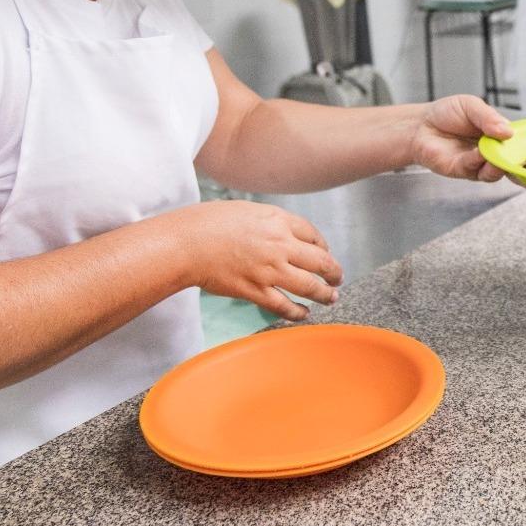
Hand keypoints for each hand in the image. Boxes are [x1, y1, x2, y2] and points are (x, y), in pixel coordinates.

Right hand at [165, 200, 343, 320]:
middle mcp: (280, 245)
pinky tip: (304, 314)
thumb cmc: (209, 223)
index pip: (313, 235)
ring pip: (309, 286)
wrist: (187, 243)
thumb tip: (282, 233)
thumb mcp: (246, 210)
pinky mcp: (255, 291)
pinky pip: (284, 305)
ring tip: (331, 297)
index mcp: (278, 221)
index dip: (324, 247)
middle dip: (333, 272)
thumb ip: (269, 221)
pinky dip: (298, 312)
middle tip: (337, 278)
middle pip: (320, 261)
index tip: (325, 253)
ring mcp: (269, 270)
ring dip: (324, 294)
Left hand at [412, 94, 512, 180]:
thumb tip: (508, 131)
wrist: (420, 124)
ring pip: (496, 170)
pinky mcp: (463, 171)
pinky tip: (480, 152)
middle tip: (512, 148)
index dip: (522, 144)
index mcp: (497, 134)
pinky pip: (477, 170)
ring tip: (495, 150)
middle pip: (509, 160)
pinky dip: (480, 161)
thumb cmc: (446, 114)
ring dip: (498, 162)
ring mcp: (478, 163)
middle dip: (513, 157)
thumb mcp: (470, 105)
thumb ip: (489, 116)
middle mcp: (490, 151)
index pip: (516, 143)